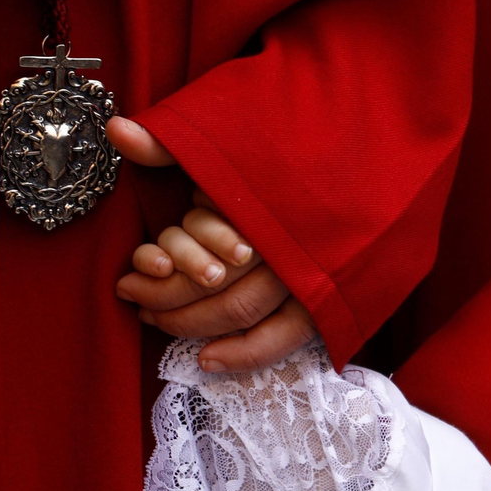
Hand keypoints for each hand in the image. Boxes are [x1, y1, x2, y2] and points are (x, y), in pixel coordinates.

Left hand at [110, 116, 318, 371]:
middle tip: (134, 296)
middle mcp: (292, 236)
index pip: (202, 245)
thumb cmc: (300, 147)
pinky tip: (208, 360)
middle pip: (217, 283)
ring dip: (194, 325)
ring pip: (244, 312)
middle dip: (166, 297)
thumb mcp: (236, 133)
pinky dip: (247, 354)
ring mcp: (316, 268)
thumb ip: (176, 141)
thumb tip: (116, 129)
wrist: (373, 159)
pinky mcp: (333, 295)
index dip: (159, 267)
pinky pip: (288, 336)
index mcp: (267, 198)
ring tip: (158, 321)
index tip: (128, 275)